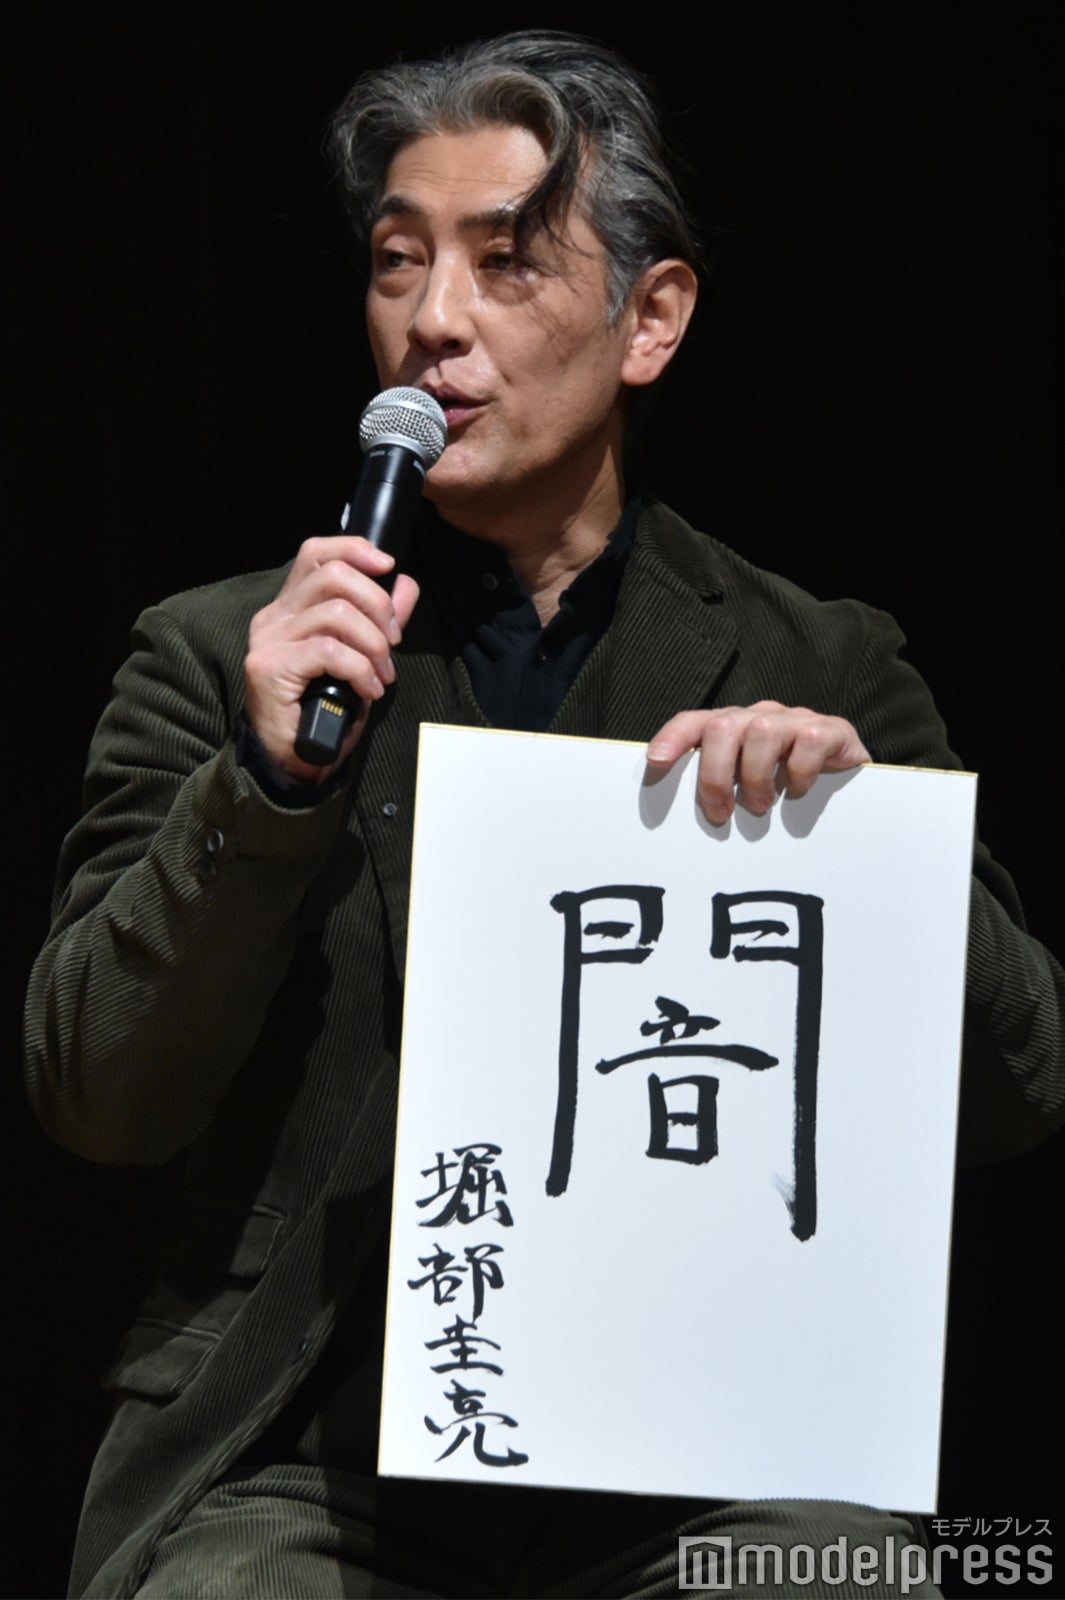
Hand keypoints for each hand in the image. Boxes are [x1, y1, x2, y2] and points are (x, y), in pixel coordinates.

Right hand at [244, 536, 419, 782]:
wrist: (297, 757)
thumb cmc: (326, 707)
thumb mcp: (362, 656)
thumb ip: (379, 619)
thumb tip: (405, 585)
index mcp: (291, 606)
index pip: (315, 552)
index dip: (354, 549)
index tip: (387, 565)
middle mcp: (274, 616)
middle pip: (332, 575)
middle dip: (377, 604)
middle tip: (393, 641)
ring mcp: (269, 640)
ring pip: (335, 613)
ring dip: (373, 644)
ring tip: (383, 673)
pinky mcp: (271, 666)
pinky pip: (329, 651)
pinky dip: (360, 668)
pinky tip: (369, 689)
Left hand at [646, 701, 870, 824]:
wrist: (850, 782)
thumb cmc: (786, 788)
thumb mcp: (745, 788)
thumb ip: (719, 788)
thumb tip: (678, 818)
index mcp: (733, 727)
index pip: (695, 721)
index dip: (673, 737)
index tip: (656, 763)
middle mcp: (760, 716)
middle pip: (723, 726)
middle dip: (715, 775)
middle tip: (721, 813)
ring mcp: (795, 720)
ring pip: (761, 732)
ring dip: (755, 777)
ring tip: (761, 806)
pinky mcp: (831, 730)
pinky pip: (809, 741)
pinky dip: (799, 772)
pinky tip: (798, 790)